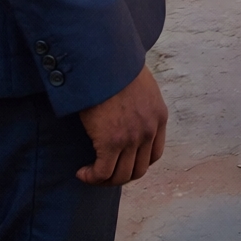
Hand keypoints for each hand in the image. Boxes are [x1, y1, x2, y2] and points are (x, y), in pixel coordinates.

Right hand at [77, 67, 167, 185]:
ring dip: (104, 180)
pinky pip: (102, 172)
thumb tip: (126, 110)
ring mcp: (132, 138)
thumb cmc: (116, 67)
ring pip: (121, 175)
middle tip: (103, 172)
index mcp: (159, 117)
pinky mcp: (111, 142)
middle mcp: (149, 130)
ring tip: (90, 174)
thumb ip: (140, 102)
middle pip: (138, 169)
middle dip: (120, 175)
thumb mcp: (140, 84)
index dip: (136, 163)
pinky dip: (92, 177)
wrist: (105, 61)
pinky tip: (82, 173)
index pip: (154, 155)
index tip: (120, 162)